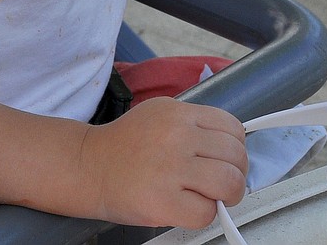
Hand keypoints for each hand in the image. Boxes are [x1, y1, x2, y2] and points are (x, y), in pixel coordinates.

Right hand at [79, 98, 246, 228]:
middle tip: (222, 183)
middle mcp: (178, 135)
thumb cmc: (125, 146)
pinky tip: (186, 206)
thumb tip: (228, 148)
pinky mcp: (164, 201)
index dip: (236, 148)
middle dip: (236, 174)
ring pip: (229, 184)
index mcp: (178, 113)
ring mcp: (172, 168)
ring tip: (211, 197)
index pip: (232, 128)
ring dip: (227, 196)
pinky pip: (207, 212)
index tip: (228, 159)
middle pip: (236, 156)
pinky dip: (202, 215)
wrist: (90, 166)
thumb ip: (193, 125)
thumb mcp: (159, 115)